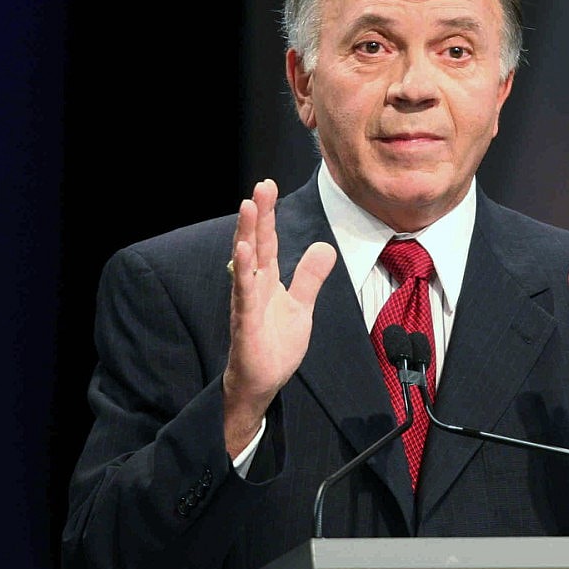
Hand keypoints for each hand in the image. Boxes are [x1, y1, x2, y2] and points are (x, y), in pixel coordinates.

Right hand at [222, 179, 336, 456]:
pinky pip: (244, 295)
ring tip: (248, 207)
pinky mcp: (246, 324)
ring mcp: (247, 304)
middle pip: (255, 244)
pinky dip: (244, 273)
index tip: (268, 185)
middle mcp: (254, 286)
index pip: (268, 242)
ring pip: (246, 264)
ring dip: (247, 235)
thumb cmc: (275, 344)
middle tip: (260, 186)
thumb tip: (324, 246)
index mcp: (267, 281)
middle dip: (258, 215)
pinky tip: (243, 252)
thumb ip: (309, 277)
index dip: (269, 215)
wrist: (262, 383)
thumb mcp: (301, 307)